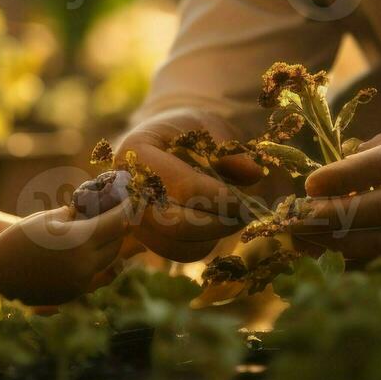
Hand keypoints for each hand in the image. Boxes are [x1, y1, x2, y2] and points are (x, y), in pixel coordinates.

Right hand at [0, 200, 135, 304]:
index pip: (117, 222)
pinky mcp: (73, 295)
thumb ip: (76, 214)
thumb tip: (97, 208)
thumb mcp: (49, 219)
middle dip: (119, 229)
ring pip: (109, 264)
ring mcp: (80, 282)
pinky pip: (95, 278)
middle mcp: (85, 264)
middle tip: (121, 216)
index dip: (127, 210)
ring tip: (109, 234)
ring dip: (111, 248)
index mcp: (80, 240)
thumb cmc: (19, 238)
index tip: (132, 201)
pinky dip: (98, 265)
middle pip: (116, 244)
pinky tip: (95, 254)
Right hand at [116, 109, 263, 261]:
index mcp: (136, 152)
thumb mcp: (208, 127)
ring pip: (177, 245)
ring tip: (235, 217)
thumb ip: (228, 149)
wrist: (167, 141)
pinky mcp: (146, 236)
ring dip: (214, 236)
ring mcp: (132, 217)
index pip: (185, 187)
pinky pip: (179, 251)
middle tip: (247, 215)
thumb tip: (254, 173)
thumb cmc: (188, 130)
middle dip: (218, 224)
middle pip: (174, 225)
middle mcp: (126, 189)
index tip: (248, 201)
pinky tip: (218, 223)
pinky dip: (204, 244)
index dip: (221, 198)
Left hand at [291, 129, 380, 265]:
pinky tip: (324, 258)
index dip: (342, 176)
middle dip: (334, 216)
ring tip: (302, 241)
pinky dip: (353, 265)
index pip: (380, 165)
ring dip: (337, 245)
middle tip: (296, 220)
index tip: (309, 185)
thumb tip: (317, 186)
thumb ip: (360, 158)